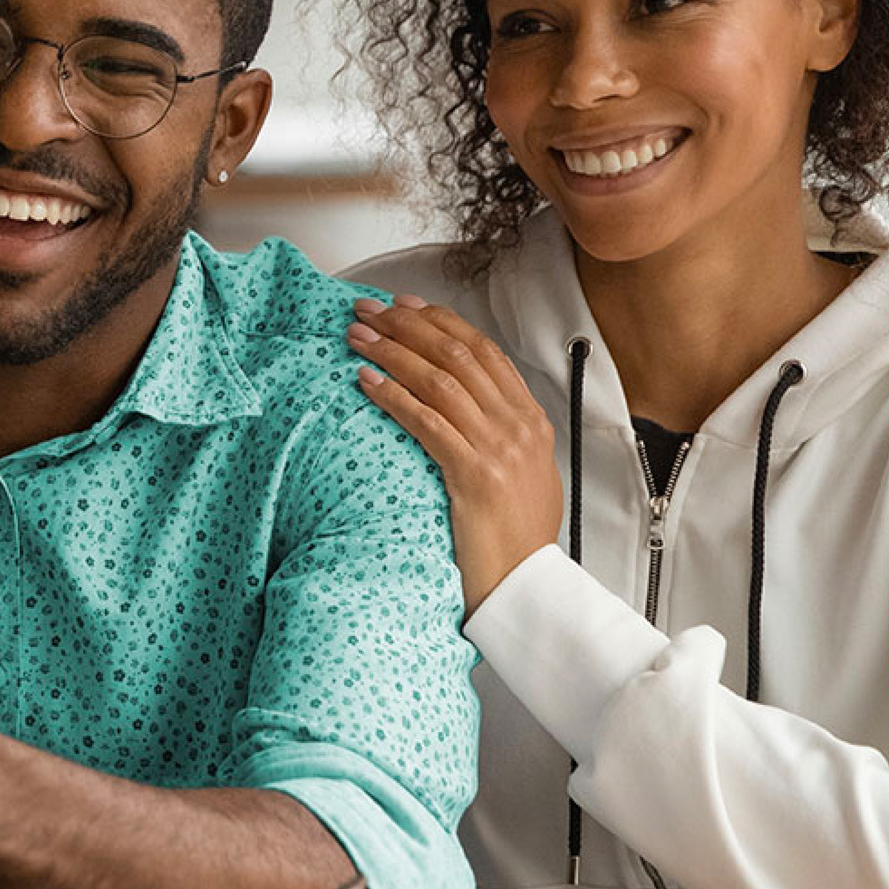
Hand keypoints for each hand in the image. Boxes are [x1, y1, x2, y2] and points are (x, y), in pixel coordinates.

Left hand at [346, 295, 562, 613]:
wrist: (526, 585)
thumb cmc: (516, 538)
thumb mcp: (523, 474)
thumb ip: (501, 436)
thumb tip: (467, 410)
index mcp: (530, 421)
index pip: (483, 351)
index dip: (439, 322)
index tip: (404, 304)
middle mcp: (517, 426)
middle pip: (456, 355)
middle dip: (407, 325)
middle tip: (368, 310)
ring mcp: (498, 448)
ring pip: (439, 379)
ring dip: (392, 352)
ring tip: (357, 337)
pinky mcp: (474, 474)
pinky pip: (426, 420)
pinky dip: (393, 395)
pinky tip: (366, 382)